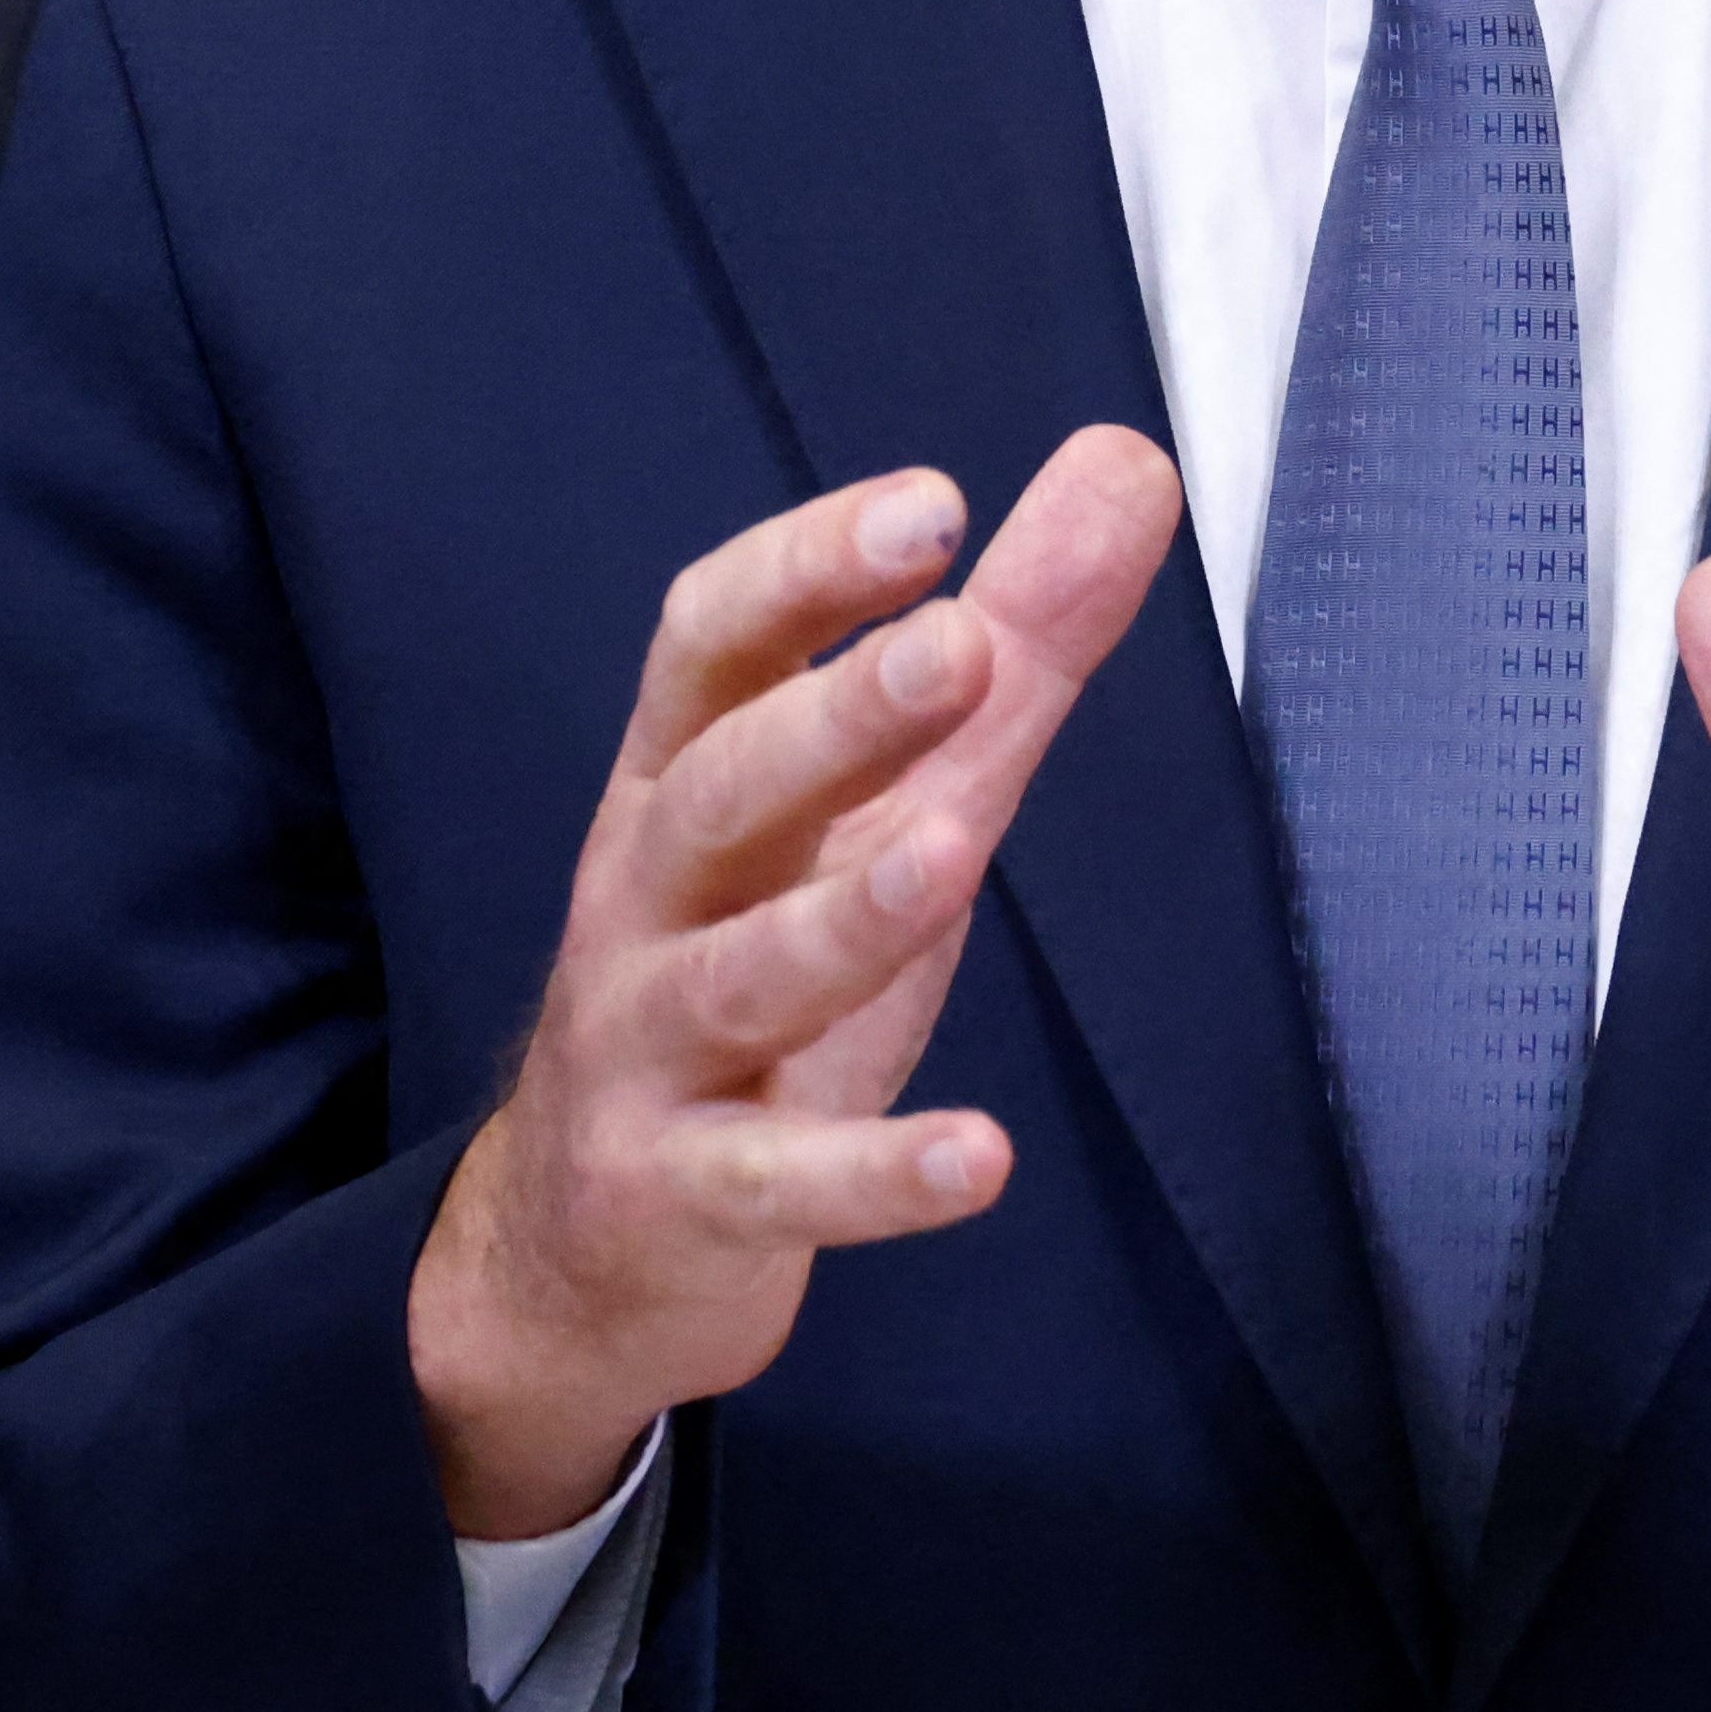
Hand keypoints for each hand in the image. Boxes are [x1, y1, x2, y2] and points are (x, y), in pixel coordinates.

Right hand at [409, 427, 1184, 1535]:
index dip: (807, 570)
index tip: (930, 505)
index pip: (712, 647)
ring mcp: (647, 1052)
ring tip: (952, 853)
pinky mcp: (680, 1196)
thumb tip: (1130, 462)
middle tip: (957, 645)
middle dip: (832, 717)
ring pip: (737, 974)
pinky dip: (876, 1175)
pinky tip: (983, 1158)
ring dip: (843, 917)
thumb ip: (1009, 646)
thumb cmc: (751, 978)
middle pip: (718, 789)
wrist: (581, 1249)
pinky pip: (775, 1183)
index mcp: (682, 783)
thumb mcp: (885, 806)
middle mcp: (647, 899)